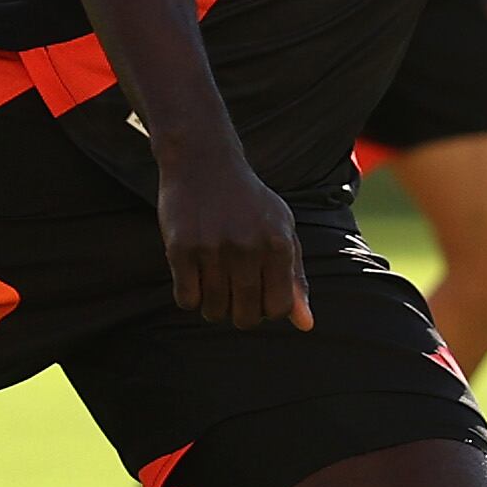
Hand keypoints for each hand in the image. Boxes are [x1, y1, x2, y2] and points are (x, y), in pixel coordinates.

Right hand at [156, 143, 311, 330]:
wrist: (203, 161)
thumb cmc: (248, 202)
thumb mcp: (281, 230)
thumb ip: (295, 278)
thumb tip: (306, 326)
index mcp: (278, 243)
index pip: (279, 308)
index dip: (267, 309)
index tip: (258, 292)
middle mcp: (248, 246)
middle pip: (246, 317)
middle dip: (239, 313)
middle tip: (233, 291)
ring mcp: (213, 248)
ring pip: (214, 311)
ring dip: (213, 306)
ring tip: (213, 281)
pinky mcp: (181, 248)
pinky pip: (186, 300)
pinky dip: (189, 296)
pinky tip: (193, 274)